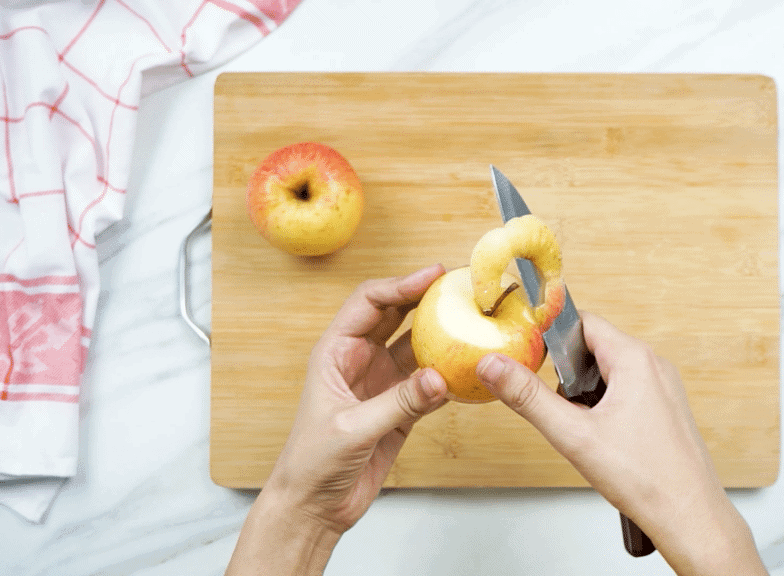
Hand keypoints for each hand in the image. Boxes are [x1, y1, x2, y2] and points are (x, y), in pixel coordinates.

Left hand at [227, 264, 448, 574]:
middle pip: (396, 315)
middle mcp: (359, 360)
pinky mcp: (399, 409)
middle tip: (460, 286)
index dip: (401, 285)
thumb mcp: (352, 429)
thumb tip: (439, 377)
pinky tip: (469, 369)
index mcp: (335, 352)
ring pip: (416, 346)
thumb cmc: (311, 463)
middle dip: (426, 298)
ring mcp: (381, 383)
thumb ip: (398, 403)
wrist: (314, 506)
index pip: (370, 302)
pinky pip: (429, 382)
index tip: (432, 276)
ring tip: (472, 320)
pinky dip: (449, 375)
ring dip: (441, 335)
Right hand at [476, 311, 766, 575]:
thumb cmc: (646, 478)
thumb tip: (493, 366)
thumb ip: (528, 397)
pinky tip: (601, 439)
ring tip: (582, 430)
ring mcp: (662, 388)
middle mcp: (653, 366)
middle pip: (593, 349)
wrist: (689, 516)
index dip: (551, 338)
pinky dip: (604, 408)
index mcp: (634, 359)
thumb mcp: (573, 434)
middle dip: (567, 375)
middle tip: (559, 408)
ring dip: (585, 395)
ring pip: (608, 373)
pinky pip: (625, 392)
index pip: (582, 322)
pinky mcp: (664, 409)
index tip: (529, 355)